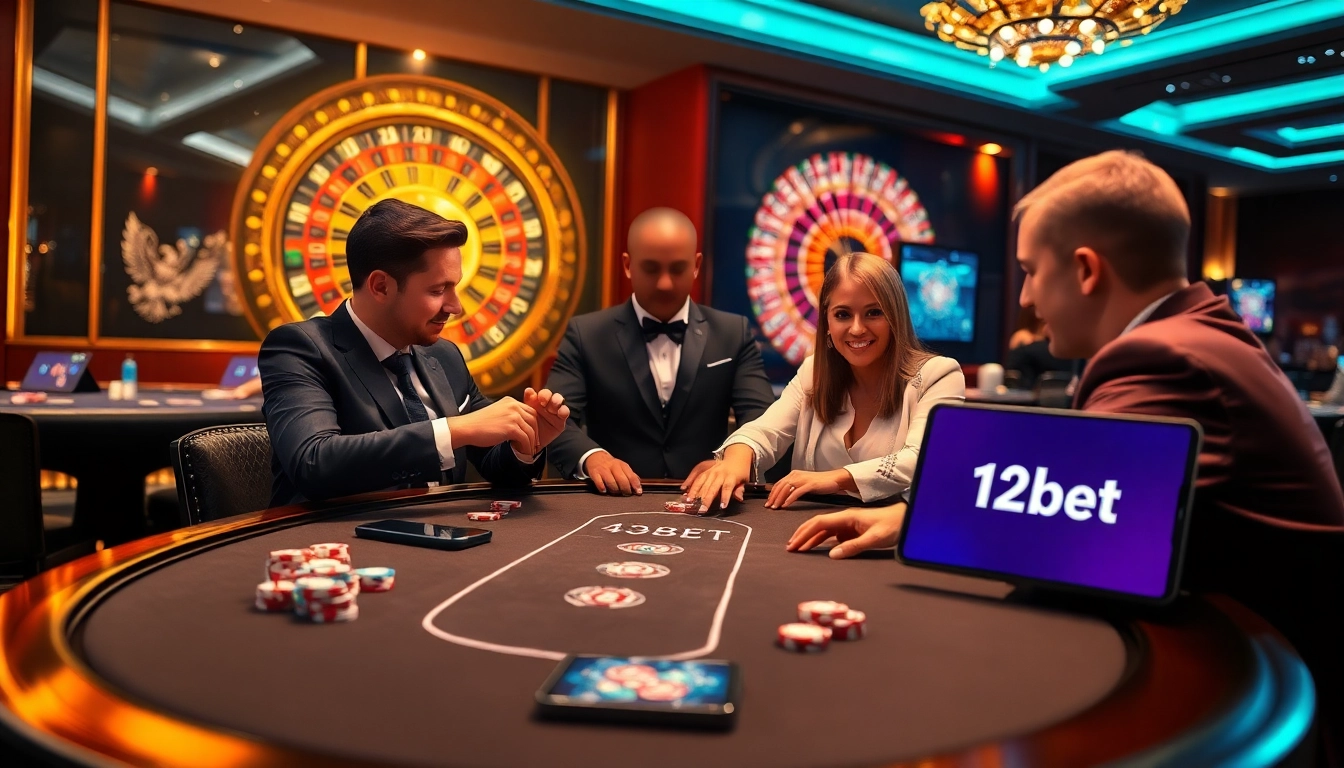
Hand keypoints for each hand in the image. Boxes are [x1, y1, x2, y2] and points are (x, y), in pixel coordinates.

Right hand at [448, 396, 537, 450]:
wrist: (467, 427)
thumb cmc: (479, 423)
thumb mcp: (497, 412)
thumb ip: (509, 415)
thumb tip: (519, 426)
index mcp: (510, 401)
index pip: (530, 411)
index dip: (534, 424)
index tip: (532, 434)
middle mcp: (514, 406)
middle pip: (534, 420)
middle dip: (535, 434)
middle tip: (534, 444)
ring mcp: (513, 416)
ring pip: (531, 431)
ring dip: (531, 443)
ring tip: (529, 450)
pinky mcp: (511, 428)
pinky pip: (525, 439)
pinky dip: (526, 447)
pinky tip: (523, 452)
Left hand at [524, 387, 569, 451]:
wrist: (530, 444)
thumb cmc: (526, 427)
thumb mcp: (524, 415)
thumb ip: (527, 402)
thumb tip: (528, 390)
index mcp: (537, 401)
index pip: (540, 393)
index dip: (540, 393)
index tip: (536, 397)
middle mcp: (547, 404)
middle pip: (550, 395)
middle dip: (548, 396)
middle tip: (544, 400)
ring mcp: (555, 411)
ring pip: (559, 401)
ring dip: (557, 401)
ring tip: (554, 405)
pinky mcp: (561, 420)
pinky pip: (565, 412)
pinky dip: (564, 411)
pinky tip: (561, 413)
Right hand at [584, 451, 641, 495]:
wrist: (596, 457)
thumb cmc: (611, 466)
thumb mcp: (623, 468)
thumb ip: (631, 476)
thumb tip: (639, 486)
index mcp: (622, 465)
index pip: (631, 476)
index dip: (636, 485)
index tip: (638, 492)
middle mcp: (613, 466)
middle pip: (622, 480)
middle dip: (625, 490)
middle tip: (626, 494)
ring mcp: (603, 470)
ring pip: (611, 482)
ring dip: (615, 490)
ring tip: (615, 492)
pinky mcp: (594, 473)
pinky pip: (599, 483)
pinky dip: (602, 488)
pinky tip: (604, 490)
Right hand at [682, 445, 752, 513]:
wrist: (735, 458)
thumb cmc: (740, 473)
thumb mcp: (744, 481)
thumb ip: (740, 490)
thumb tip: (739, 498)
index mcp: (731, 477)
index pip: (727, 487)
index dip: (725, 497)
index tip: (722, 506)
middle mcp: (719, 473)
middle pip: (712, 487)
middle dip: (706, 499)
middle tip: (702, 509)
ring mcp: (711, 470)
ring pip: (701, 481)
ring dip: (695, 491)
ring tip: (689, 501)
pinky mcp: (705, 468)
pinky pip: (696, 474)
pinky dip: (689, 481)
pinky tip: (684, 488)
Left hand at [765, 468, 854, 508]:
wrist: (835, 479)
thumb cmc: (820, 484)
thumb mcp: (804, 484)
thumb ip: (794, 488)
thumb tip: (784, 497)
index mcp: (794, 474)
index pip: (778, 484)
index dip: (771, 493)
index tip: (768, 502)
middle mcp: (796, 475)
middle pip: (780, 486)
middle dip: (773, 497)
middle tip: (769, 507)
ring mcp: (803, 479)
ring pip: (786, 489)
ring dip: (779, 499)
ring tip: (775, 507)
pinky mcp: (810, 484)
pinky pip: (797, 492)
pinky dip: (790, 499)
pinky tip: (786, 505)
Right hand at [786, 502, 906, 558]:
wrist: (906, 519)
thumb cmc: (893, 526)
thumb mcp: (875, 538)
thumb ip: (854, 546)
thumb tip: (832, 554)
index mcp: (847, 517)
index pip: (819, 523)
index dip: (805, 533)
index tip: (794, 544)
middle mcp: (845, 519)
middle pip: (817, 525)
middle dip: (802, 535)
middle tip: (790, 547)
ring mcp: (848, 525)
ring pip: (823, 530)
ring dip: (810, 538)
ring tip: (798, 548)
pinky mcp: (852, 531)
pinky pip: (831, 536)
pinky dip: (821, 541)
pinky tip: (815, 548)